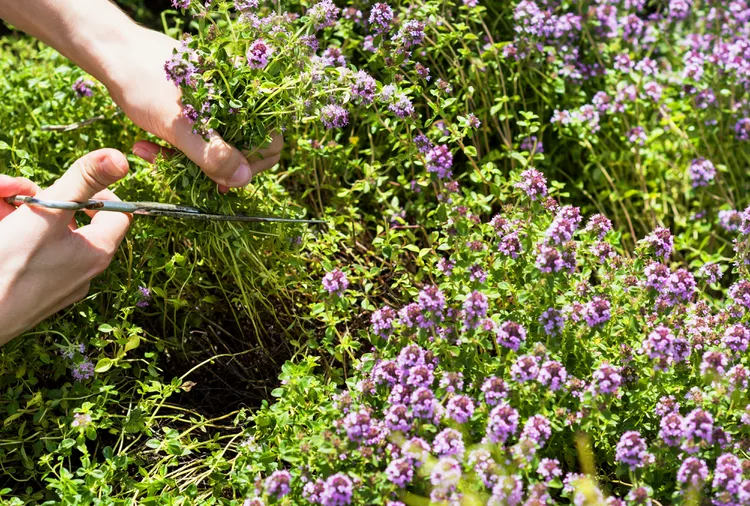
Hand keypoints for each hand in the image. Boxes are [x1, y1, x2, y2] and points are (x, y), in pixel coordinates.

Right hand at [0, 149, 130, 344]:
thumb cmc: (8, 265)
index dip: (98, 189)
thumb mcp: (47, 212)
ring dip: (17, 211)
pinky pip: (28, 254)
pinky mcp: (32, 293)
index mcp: (98, 252)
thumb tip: (121, 158)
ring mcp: (57, 284)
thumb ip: (82, 182)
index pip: (117, 211)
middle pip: (72, 218)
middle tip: (10, 191)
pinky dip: (10, 232)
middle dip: (39, 196)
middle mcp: (84, 271)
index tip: (70, 181)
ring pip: (43, 233)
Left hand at [104, 28, 282, 189]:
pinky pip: (196, 142)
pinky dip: (174, 150)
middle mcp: (237, 104)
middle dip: (211, 167)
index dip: (251, 166)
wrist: (111, 52)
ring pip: (216, 150)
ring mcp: (216, 108)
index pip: (271, 143)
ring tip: (151, 154)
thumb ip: (213, 155)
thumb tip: (242, 180)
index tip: (221, 180)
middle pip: (244, 151)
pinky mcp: (195, 114)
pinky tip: (147, 146)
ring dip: (186, 161)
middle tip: (185, 175)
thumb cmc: (146, 82)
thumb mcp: (181, 126)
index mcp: (246, 99)